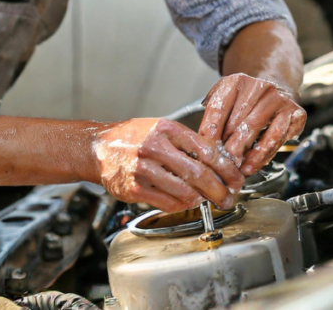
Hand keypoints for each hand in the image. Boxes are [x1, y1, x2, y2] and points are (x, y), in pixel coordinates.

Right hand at [93, 118, 244, 212]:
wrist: (97, 148)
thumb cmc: (131, 137)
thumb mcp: (159, 127)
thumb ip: (185, 141)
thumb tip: (217, 159)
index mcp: (164, 128)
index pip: (205, 148)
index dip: (226, 166)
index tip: (235, 176)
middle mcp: (154, 147)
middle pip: (198, 172)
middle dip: (219, 189)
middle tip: (228, 196)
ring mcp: (143, 168)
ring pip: (184, 190)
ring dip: (202, 199)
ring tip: (210, 201)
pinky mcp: (134, 188)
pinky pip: (166, 202)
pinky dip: (181, 205)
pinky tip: (187, 202)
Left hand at [199, 73, 306, 176]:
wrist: (278, 87)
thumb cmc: (246, 100)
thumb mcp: (226, 99)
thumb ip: (214, 116)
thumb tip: (203, 141)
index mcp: (236, 81)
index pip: (220, 105)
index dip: (211, 126)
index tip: (205, 144)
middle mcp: (259, 86)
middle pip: (238, 119)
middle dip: (227, 144)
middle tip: (219, 162)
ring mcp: (278, 98)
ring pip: (258, 128)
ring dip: (244, 150)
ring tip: (235, 167)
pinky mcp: (294, 112)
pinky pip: (277, 137)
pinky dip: (263, 154)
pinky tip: (252, 164)